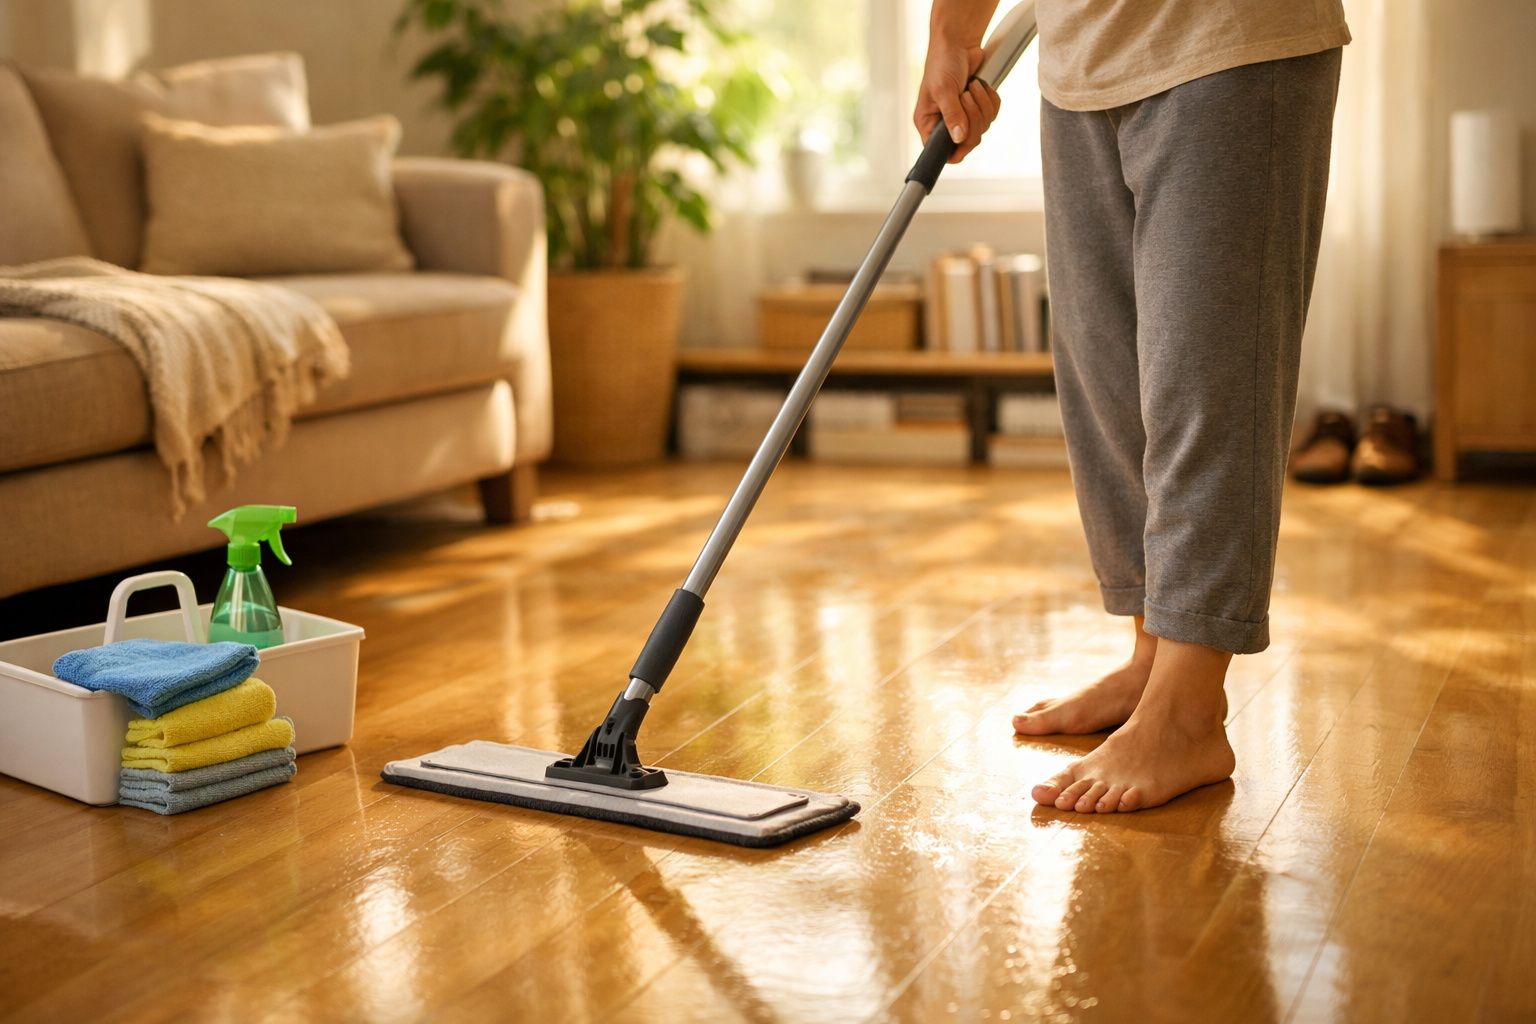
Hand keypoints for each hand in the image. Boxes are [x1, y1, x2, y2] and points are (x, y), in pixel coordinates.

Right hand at [913, 41, 1001, 163]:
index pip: (940, 152)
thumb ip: (951, 114)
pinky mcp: (977, 109)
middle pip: (967, 142)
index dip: (954, 149)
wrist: (957, 43)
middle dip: (973, 118)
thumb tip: (958, 138)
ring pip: (982, 129)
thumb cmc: (941, 63)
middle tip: (966, 97)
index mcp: (928, 124)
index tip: (963, 135)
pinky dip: (991, 101)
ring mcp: (962, 118)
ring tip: (972, 86)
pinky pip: (992, 116)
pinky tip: (981, 87)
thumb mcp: (943, 89)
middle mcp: (944, 125)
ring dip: (983, 105)